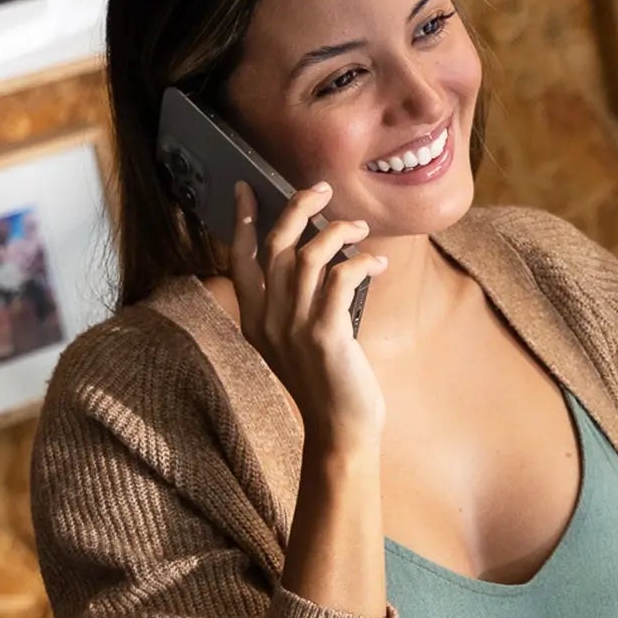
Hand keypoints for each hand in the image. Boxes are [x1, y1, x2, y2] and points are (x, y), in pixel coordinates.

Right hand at [229, 181, 389, 455]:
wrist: (339, 430)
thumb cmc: (326, 383)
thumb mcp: (297, 342)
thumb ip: (294, 305)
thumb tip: (312, 258)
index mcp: (254, 320)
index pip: (239, 258)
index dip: (243, 220)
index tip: (248, 188)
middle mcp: (268, 319)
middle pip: (275, 245)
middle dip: (297, 208)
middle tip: (321, 190)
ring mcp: (294, 326)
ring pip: (308, 254)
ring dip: (338, 231)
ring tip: (360, 227)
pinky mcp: (325, 334)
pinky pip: (341, 277)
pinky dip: (362, 261)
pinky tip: (378, 262)